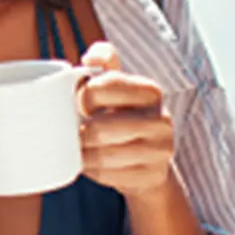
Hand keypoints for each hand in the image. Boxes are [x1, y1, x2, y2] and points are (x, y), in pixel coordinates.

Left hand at [75, 42, 176, 199]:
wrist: (149, 159)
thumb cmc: (122, 114)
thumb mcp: (116, 85)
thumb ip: (104, 61)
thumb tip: (91, 58)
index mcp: (150, 91)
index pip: (104, 86)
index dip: (82, 97)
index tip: (79, 105)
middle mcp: (161, 119)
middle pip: (99, 129)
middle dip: (78, 133)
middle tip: (72, 133)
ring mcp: (160, 150)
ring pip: (102, 155)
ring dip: (82, 154)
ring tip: (78, 149)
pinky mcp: (153, 175)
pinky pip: (109, 176)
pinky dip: (92, 171)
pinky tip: (91, 164)